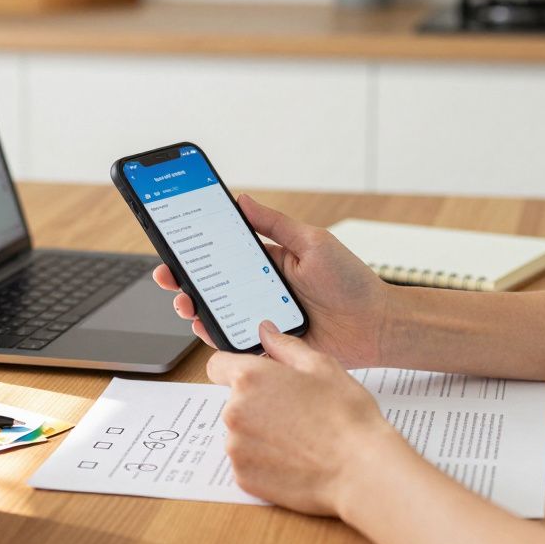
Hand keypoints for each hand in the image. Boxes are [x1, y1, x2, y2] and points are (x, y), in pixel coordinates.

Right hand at [152, 194, 390, 368]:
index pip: (224, 253)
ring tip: (184, 301)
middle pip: (212, 284)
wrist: (376, 325)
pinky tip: (203, 326)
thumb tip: (242, 199)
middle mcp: (260, 290)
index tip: (173, 240)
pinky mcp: (268, 344)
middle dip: (184, 279)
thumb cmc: (351, 282)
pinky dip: (215, 335)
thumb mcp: (313, 242)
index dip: (197, 249)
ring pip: (218, 313)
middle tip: (168, 274)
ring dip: (195, 307)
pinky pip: (235, 341)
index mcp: (267, 262)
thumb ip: (275, 225)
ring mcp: (262, 318)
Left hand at [207, 321, 407, 515]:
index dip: (236, 369)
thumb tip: (265, 331)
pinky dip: (264, 461)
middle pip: (234, 402)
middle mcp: (234, 411)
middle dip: (258, 404)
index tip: (256, 379)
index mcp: (250, 378)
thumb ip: (285, 346)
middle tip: (295, 412)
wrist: (360, 470)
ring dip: (261, 434)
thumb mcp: (322, 366)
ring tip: (299, 439)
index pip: (218, 365)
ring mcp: (236, 447)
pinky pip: (247, 462)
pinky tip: (294, 460)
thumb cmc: (346, 416)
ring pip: (241, 433)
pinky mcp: (242, 477)